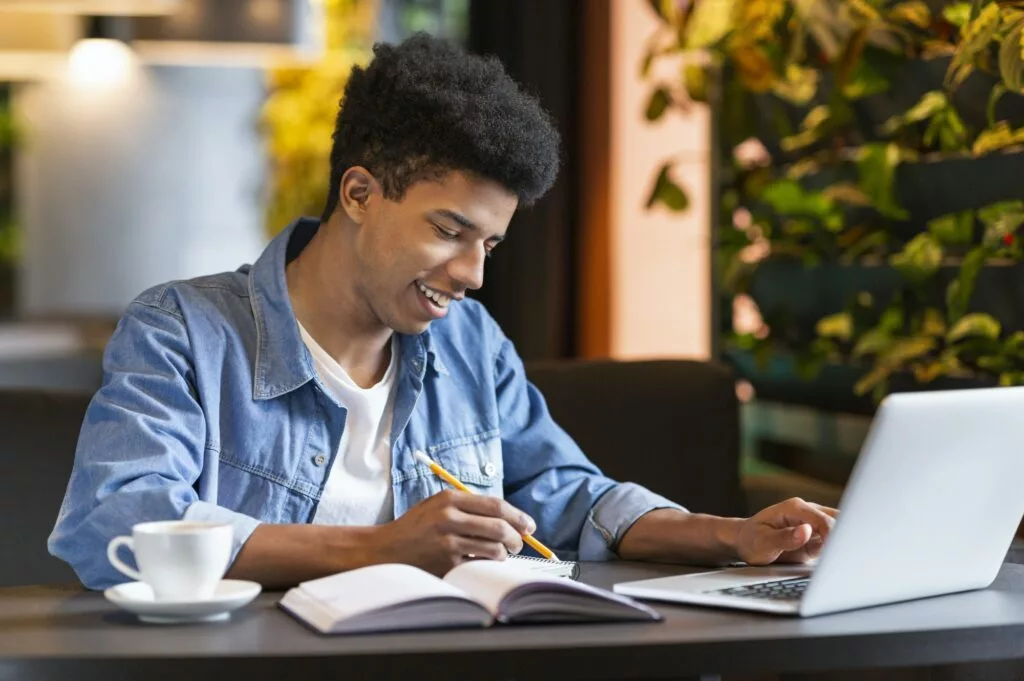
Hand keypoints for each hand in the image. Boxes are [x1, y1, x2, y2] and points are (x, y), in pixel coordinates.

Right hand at [371, 490, 535, 574]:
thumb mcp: (438, 506)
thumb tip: (510, 519)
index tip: (529, 525)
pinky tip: (484, 562)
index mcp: (449, 499)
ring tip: (502, 554)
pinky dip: (488, 565)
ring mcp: (447, 542)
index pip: (495, 505)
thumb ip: (469, 507)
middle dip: (517, 537)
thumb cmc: (417, 528)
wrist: (386, 550)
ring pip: (494, 548)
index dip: (517, 516)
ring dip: (505, 553)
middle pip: (498, 526)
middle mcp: (448, 518)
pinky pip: (479, 564)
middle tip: (520, 543)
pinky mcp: (446, 563)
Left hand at [735, 497, 837, 565]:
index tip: (835, 553)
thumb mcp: (763, 542)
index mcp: (794, 508)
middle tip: (841, 560)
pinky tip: (835, 562)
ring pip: (839, 529)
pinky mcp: (815, 537)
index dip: (832, 537)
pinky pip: (833, 541)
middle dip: (843, 539)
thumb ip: (785, 538)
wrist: (745, 543)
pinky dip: (836, 550)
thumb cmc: (751, 540)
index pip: (823, 520)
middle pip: (837, 521)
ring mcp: (813, 523)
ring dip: (841, 544)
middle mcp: (807, 512)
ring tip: (841, 562)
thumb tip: (806, 531)